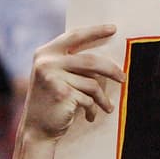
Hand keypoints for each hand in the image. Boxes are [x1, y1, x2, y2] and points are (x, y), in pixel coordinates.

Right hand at [21, 25, 125, 142]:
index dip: (95, 31)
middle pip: (91, 61)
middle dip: (111, 69)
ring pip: (92, 83)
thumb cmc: (50, 102)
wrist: (36, 129)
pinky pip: (89, 99)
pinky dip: (93, 108)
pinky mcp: (63, 94)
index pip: (75, 36)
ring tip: (107, 106)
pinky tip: (90, 116)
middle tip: (123, 77)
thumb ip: (70, 63)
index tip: (113, 29)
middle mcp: (47, 62)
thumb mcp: (54, 76)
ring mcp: (54, 78)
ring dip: (102, 98)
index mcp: (45, 53)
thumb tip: (104, 57)